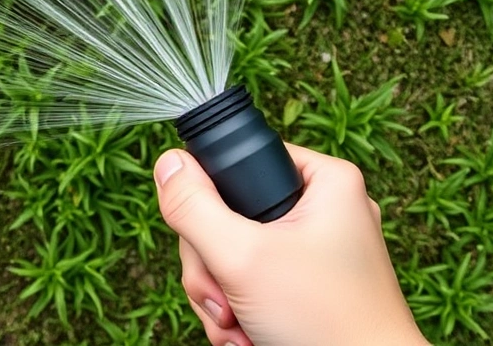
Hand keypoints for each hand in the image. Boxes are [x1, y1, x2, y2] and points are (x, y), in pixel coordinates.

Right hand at [154, 143, 428, 345]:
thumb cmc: (325, 321)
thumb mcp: (243, 257)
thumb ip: (194, 208)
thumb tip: (167, 163)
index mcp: (324, 182)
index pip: (240, 164)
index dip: (211, 203)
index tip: (213, 247)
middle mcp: (324, 210)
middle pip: (227, 217)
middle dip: (214, 269)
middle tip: (226, 300)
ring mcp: (317, 251)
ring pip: (233, 255)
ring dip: (221, 297)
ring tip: (238, 326)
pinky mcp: (309, 285)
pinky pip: (251, 283)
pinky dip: (240, 313)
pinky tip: (249, 336)